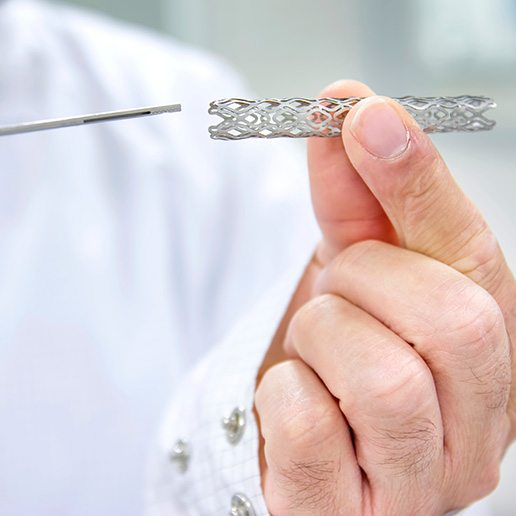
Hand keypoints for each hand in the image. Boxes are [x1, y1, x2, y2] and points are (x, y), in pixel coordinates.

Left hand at [254, 80, 515, 514]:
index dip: (418, 181)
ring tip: (316, 349)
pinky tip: (293, 396)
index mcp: (490, 356)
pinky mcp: (344, 515)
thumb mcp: (355, 270)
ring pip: (385, 380)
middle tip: (337, 291)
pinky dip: (284, 393)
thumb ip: (357, 197)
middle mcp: (477, 430)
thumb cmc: (340, 352)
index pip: (475, 260)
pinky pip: (310, 427)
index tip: (362, 115)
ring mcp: (418, 485)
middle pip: (452, 322)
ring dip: (323, 338)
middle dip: (364, 280)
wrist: (298, 438)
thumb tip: (348, 110)